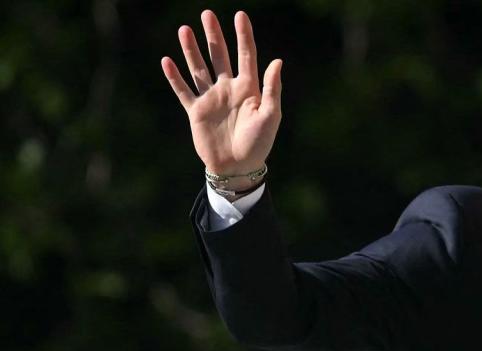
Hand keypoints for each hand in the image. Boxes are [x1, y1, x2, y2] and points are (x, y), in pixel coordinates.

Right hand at [160, 10, 281, 175]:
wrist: (238, 168)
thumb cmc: (259, 144)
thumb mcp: (270, 116)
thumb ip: (272, 88)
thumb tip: (277, 61)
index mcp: (249, 89)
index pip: (246, 56)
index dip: (243, 36)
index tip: (240, 15)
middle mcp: (229, 89)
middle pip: (220, 56)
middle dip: (214, 36)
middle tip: (207, 14)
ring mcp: (211, 99)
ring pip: (199, 68)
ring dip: (192, 50)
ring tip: (185, 30)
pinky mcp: (196, 112)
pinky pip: (183, 91)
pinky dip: (175, 77)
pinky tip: (167, 61)